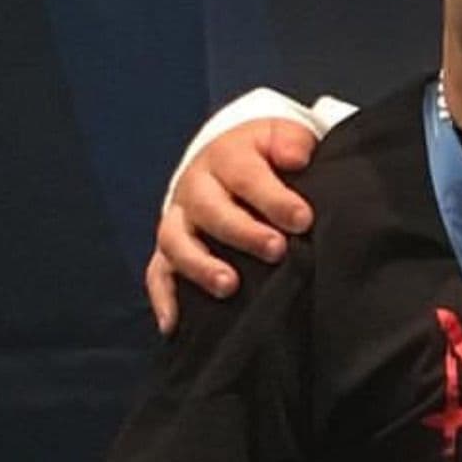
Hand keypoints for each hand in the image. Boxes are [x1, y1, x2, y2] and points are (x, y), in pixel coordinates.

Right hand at [146, 118, 317, 332]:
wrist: (229, 158)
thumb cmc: (265, 154)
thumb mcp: (282, 137)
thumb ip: (293, 143)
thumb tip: (297, 158)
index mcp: (226, 157)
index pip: (246, 176)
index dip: (274, 199)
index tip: (303, 220)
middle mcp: (196, 188)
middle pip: (210, 210)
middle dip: (243, 232)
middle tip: (276, 250)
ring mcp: (179, 220)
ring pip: (176, 242)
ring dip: (200, 266)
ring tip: (229, 286)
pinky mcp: (169, 248)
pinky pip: (157, 273)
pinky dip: (162, 298)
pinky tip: (173, 324)